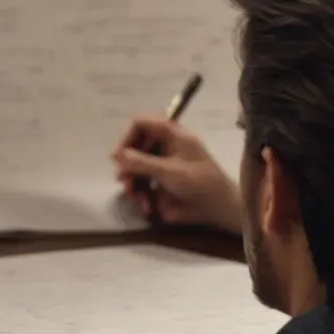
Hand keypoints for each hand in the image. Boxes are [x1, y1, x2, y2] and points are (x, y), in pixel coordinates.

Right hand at [113, 117, 241, 234]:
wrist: (218, 209)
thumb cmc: (199, 182)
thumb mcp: (169, 171)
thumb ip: (141, 162)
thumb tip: (115, 154)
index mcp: (172, 135)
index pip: (142, 124)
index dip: (128, 137)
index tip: (119, 156)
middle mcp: (166, 147)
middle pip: (136, 147)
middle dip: (127, 165)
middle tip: (123, 180)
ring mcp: (164, 166)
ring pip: (136, 168)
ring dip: (133, 183)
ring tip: (135, 197)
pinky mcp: (163, 184)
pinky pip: (144, 185)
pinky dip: (142, 196)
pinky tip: (147, 207)